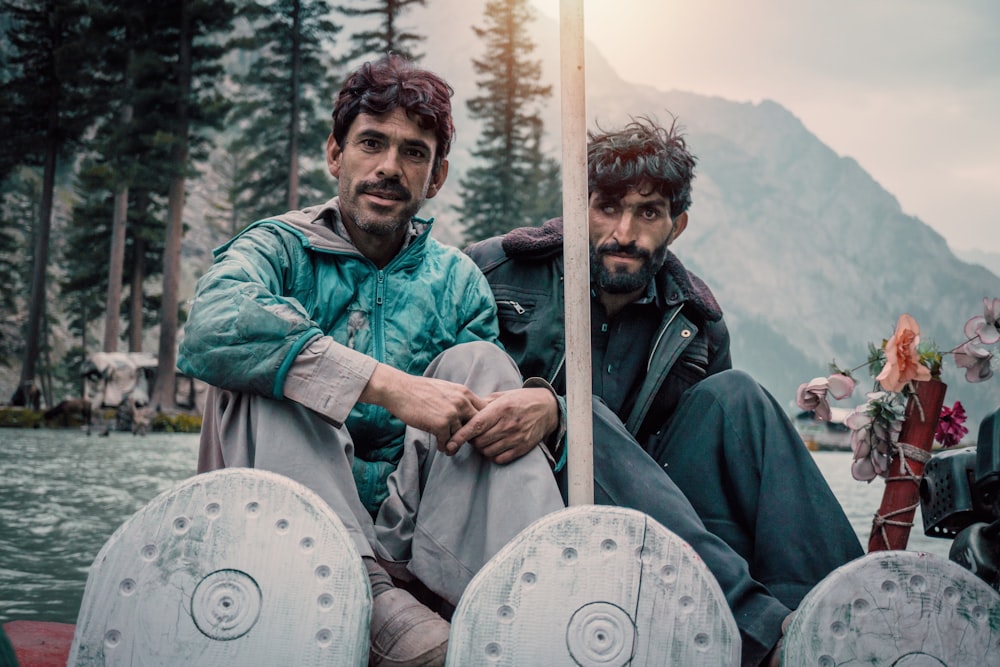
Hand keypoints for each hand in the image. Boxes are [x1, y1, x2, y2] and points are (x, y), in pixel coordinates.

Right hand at [360, 363, 486, 447]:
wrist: (399, 389)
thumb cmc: (419, 389)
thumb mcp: (446, 389)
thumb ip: (459, 399)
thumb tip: (468, 411)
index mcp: (464, 392)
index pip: (484, 410)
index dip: (481, 421)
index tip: (474, 430)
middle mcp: (462, 402)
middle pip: (477, 425)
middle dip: (471, 435)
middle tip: (465, 442)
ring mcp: (452, 414)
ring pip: (461, 435)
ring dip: (455, 443)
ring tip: (450, 447)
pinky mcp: (441, 425)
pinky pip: (447, 442)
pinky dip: (444, 446)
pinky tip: (440, 446)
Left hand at [445, 388, 558, 463]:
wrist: (547, 408)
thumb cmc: (520, 400)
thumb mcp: (502, 396)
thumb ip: (483, 404)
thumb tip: (463, 412)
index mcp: (501, 409)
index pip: (476, 425)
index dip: (461, 436)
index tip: (450, 444)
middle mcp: (509, 424)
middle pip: (479, 441)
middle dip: (472, 440)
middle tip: (474, 435)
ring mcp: (517, 437)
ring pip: (488, 451)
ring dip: (482, 448)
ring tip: (486, 439)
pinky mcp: (523, 448)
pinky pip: (500, 459)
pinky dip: (493, 455)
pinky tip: (495, 446)